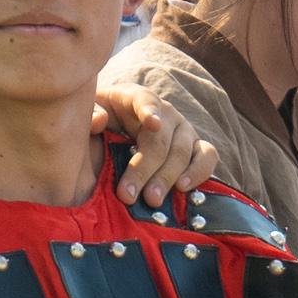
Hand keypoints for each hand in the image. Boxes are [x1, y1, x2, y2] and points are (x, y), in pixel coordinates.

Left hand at [92, 84, 216, 202]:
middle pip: (160, 139)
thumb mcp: (90, 114)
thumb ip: (91, 114)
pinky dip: (198, 172)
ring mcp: (183, 129)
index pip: (144, 100)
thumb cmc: (101, 123)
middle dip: (144, 168)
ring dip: (167, 177)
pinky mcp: (196, 147)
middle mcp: (164, 112)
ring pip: (183, 152)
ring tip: (152, 199)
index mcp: (135, 98)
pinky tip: (182, 189)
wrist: (117, 130)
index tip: (151, 123)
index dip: (149, 110)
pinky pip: (207, 156)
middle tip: (127, 195)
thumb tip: (98, 121)